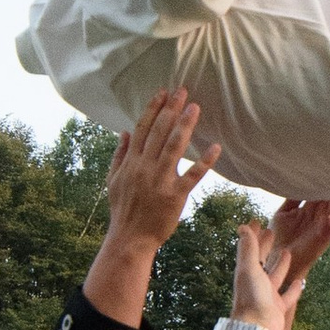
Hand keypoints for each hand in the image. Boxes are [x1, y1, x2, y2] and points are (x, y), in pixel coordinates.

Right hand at [102, 89, 216, 249]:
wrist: (130, 238)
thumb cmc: (123, 210)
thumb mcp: (113, 180)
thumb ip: (120, 155)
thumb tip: (125, 132)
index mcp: (131, 162)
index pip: (143, 128)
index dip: (153, 108)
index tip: (163, 92)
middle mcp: (145, 167)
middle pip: (159, 132)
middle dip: (171, 109)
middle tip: (183, 91)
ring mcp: (160, 181)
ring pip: (174, 147)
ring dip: (185, 126)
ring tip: (195, 108)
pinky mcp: (175, 196)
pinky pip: (192, 176)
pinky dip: (204, 162)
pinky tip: (215, 148)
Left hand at [236, 196, 329, 329]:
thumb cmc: (252, 298)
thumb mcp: (249, 269)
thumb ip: (248, 248)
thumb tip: (242, 226)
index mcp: (247, 273)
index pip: (251, 249)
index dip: (253, 236)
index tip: (257, 222)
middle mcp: (257, 283)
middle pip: (262, 261)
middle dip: (266, 247)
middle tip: (272, 232)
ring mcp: (268, 296)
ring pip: (276, 276)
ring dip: (281, 264)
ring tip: (288, 252)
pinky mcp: (279, 308)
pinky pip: (288, 295)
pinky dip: (294, 288)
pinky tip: (301, 281)